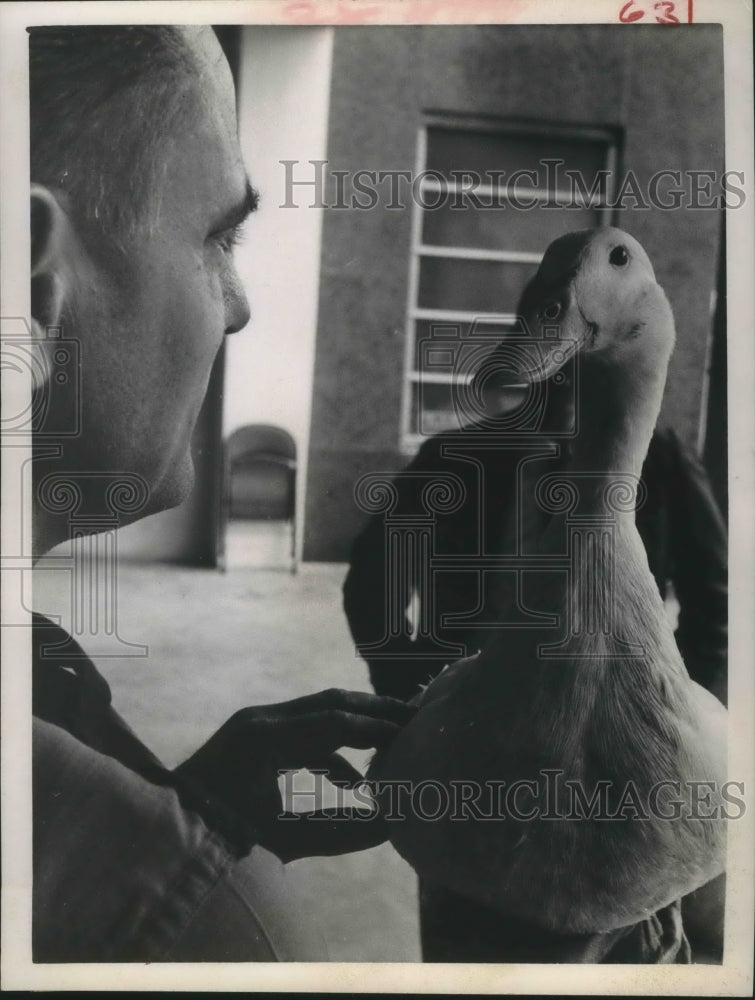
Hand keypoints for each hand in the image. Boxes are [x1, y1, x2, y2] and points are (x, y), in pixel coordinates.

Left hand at [174, 688, 415, 861]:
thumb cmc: (222, 838)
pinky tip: (350, 782)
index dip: (376, 728)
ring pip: (317, 715)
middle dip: (373, 712)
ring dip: (354, 730)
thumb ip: (339, 831)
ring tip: (387, 752)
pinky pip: (302, 734)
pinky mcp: (253, 738)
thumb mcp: (283, 837)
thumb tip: (388, 825)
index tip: (410, 734)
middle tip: (412, 719)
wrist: (170, 835)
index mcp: (265, 736)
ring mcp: (255, 725)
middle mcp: (261, 720)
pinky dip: (329, 751)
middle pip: (329, 703)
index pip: (334, 721)